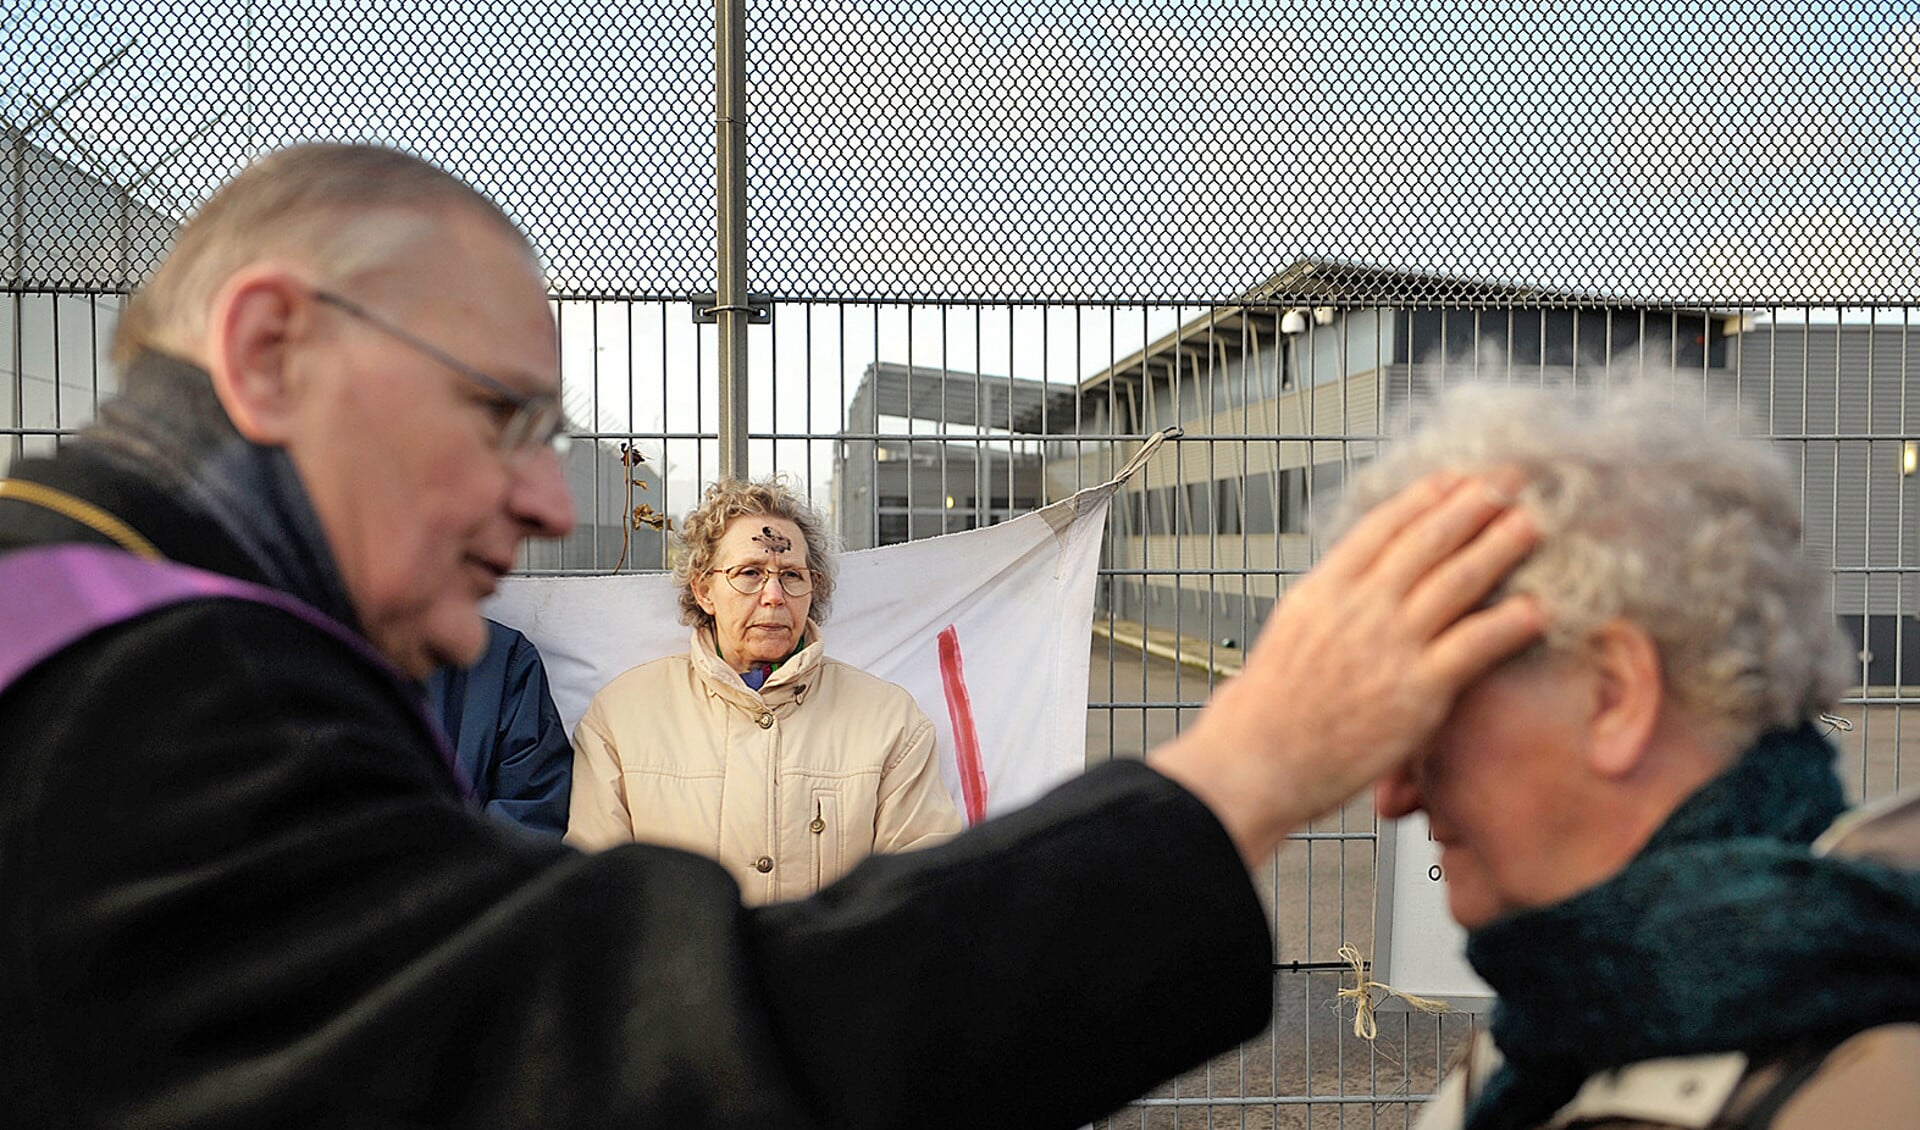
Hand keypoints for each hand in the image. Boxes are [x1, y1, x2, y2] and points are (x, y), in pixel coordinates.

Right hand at [1153, 468, 1542, 865]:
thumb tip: (1360, 575)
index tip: (1458, 477)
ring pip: (1459, 581)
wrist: (1257, 760)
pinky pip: (1476, 644)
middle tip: (1512, 480)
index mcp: (1325, 587)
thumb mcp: (1291, 628)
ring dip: (1502, 546)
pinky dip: (1511, 622)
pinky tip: (1539, 607)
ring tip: (1534, 523)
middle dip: (1475, 503)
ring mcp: (1390, 646)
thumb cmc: (1269, 707)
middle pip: (1429, 540)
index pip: (1385, 525)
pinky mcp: (1417, 691)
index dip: (1428, 496)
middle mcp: (1359, 607)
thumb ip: (1332, 598)